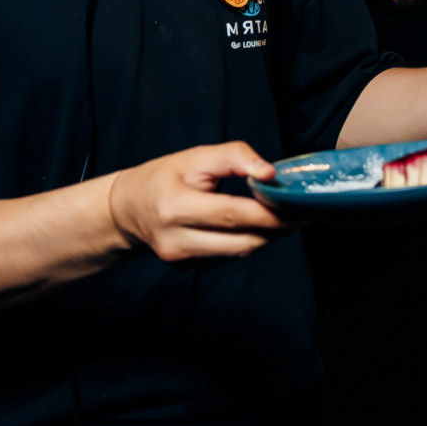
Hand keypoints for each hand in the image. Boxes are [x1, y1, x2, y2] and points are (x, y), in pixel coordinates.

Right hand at [106, 142, 293, 262]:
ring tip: (284, 219)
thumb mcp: (195, 156)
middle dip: (276, 229)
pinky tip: (257, 227)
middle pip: (242, 241)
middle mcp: (177, 241)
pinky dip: (247, 242)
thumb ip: (235, 157)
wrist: (126, 209)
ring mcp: (181, 260)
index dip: (270, 214)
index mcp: (175, 208)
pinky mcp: (188, 269)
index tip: (297, 206)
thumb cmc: (162, 177)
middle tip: (300, 213)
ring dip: (266, 238)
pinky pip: (228, 258)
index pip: (233, 215)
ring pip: (239, 253)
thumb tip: (270, 173)